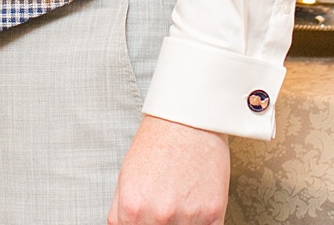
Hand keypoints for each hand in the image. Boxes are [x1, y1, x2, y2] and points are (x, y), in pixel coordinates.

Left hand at [108, 115, 229, 224]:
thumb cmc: (157, 142)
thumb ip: (121, 212)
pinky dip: (201, 222)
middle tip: (165, 205)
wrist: (187, 119)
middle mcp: (158, 217)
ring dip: (181, 223)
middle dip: (159, 224)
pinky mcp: (213, 213)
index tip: (146, 220)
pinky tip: (196, 206)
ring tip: (181, 201)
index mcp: (132, 210)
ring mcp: (187, 217)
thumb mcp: (125, 177)